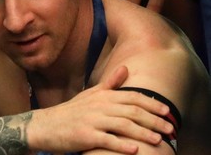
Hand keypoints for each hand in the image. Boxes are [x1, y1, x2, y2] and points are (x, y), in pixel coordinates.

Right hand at [28, 66, 173, 153]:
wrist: (44, 125)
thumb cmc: (70, 111)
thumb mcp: (90, 94)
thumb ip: (109, 83)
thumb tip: (125, 68)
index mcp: (102, 96)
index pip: (132, 97)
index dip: (151, 103)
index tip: (167, 110)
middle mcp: (99, 106)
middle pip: (132, 111)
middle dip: (154, 119)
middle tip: (171, 128)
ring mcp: (92, 121)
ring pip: (123, 125)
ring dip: (143, 133)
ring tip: (159, 139)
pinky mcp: (85, 136)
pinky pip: (107, 140)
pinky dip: (122, 145)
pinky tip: (135, 149)